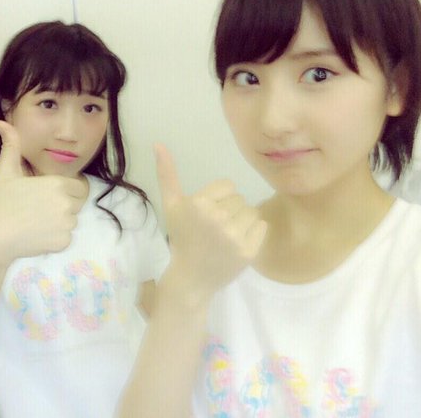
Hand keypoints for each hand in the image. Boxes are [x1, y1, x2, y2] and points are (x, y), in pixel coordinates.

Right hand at [0, 120, 87, 266]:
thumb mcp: (5, 171)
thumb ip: (11, 145)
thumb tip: (1, 122)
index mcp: (57, 184)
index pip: (78, 186)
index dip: (64, 191)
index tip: (45, 196)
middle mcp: (66, 203)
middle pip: (76, 203)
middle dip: (62, 206)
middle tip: (38, 210)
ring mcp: (66, 225)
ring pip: (71, 221)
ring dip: (59, 222)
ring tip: (35, 222)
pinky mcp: (63, 243)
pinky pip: (66, 238)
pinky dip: (55, 239)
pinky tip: (36, 235)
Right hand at [155, 144, 266, 299]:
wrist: (191, 277)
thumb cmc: (181, 237)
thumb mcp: (171, 205)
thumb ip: (167, 173)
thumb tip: (158, 143)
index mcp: (199, 203)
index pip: (228, 186)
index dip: (219, 199)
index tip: (207, 215)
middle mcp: (218, 218)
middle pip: (240, 199)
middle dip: (230, 211)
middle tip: (215, 229)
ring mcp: (235, 236)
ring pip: (252, 211)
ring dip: (242, 221)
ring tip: (227, 235)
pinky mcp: (249, 250)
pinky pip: (262, 226)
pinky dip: (254, 233)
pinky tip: (237, 243)